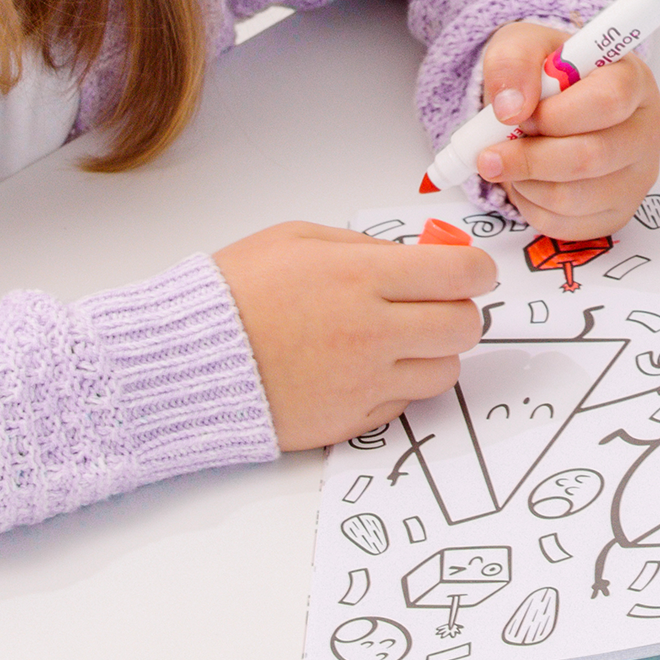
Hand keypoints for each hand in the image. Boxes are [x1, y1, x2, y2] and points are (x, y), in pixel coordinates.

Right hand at [212, 219, 495, 450]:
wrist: (184, 360)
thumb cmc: (234, 293)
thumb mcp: (300, 239)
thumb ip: (367, 248)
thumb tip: (418, 256)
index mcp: (362, 277)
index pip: (462, 274)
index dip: (476, 270)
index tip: (469, 270)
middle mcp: (372, 332)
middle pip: (466, 326)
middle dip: (460, 310)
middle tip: (436, 304)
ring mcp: (364, 382)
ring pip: (446, 370)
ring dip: (434, 351)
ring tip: (398, 338)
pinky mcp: (351, 420)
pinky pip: (407, 403)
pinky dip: (400, 384)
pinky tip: (368, 366)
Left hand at [470, 22, 659, 243]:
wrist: (550, 102)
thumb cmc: (545, 73)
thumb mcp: (522, 45)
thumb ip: (513, 63)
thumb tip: (510, 109)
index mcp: (634, 80)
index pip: (610, 101)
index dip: (556, 114)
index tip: (521, 115)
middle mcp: (647, 130)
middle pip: (593, 157)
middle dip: (530, 158)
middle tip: (491, 153)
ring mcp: (638, 176)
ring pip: (575, 198)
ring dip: (525, 184)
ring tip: (509, 163)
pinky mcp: (619, 212)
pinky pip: (567, 225)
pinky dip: (532, 208)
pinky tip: (526, 182)